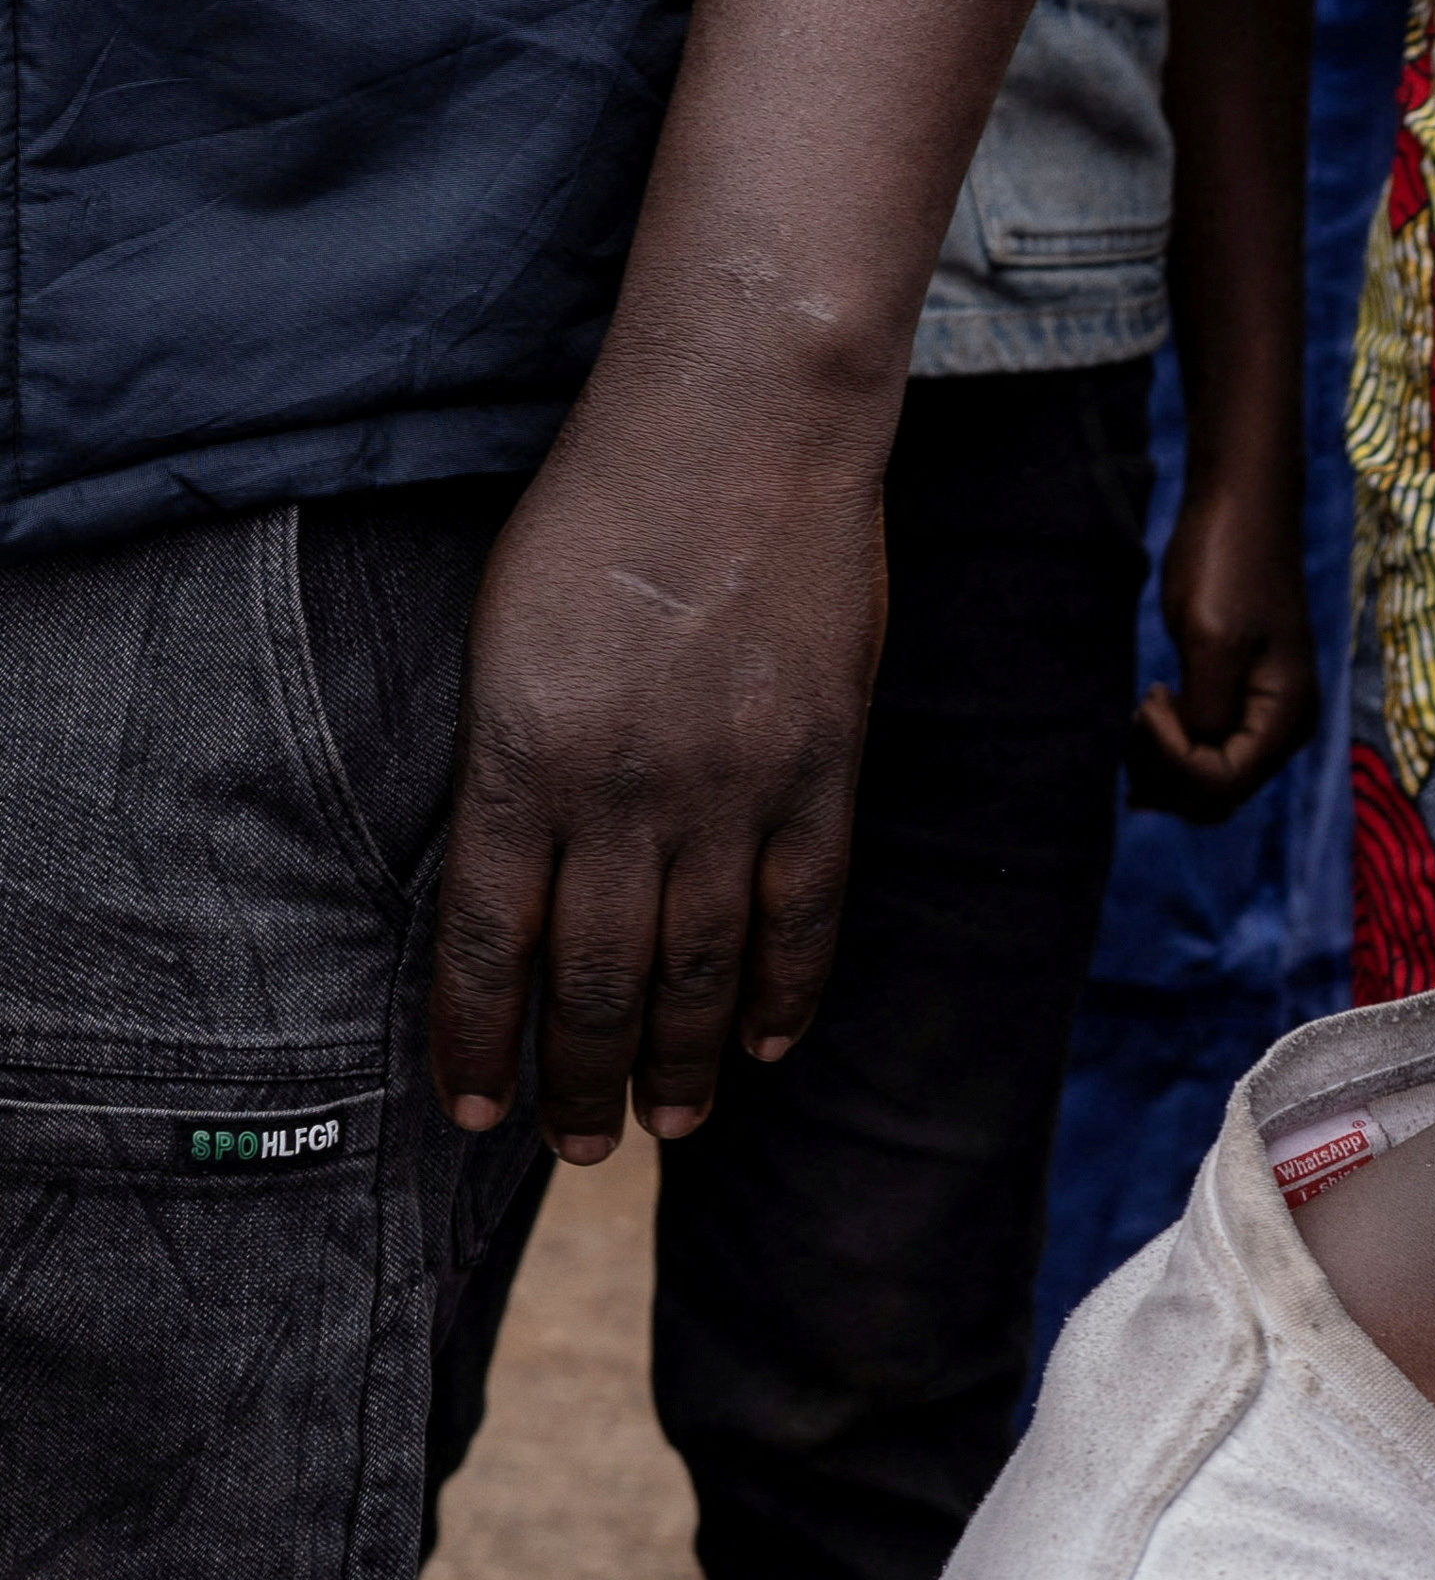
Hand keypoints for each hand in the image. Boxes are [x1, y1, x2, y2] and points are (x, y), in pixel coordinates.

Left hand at [433, 401, 887, 1153]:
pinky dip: (782, 987)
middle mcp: (623, 792)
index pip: (484, 938)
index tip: (470, 1107)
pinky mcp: (820, 770)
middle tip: (577, 1145)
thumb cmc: (600, 515)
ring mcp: (733, 789)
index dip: (475, 1036)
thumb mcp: (504, 637)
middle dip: (579, 1076)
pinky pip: (803, 910)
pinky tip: (762, 1040)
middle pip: (594, 976)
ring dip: (678, 1058)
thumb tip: (515, 883)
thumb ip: (511, 765)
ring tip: (667, 1121)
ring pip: (698, 964)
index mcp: (520, 756)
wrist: (740, 433)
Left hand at [1131, 447, 1316, 821]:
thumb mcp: (1211, 637)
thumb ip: (1206, 708)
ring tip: (1141, 710)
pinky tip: (1152, 712)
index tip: (1151, 694)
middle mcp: (1283, 728)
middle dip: (1164, 772)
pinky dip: (1171, 748)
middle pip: (1215, 798)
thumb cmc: (1226, 561)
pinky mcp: (1243, 699)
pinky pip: (1207, 752)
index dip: (1171, 756)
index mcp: (1286, 716)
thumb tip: (1192, 760)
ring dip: (1162, 764)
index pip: (1220, 782)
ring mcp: (1264, 716)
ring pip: (1208, 782)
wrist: (1241, 506)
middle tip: (1136, 713)